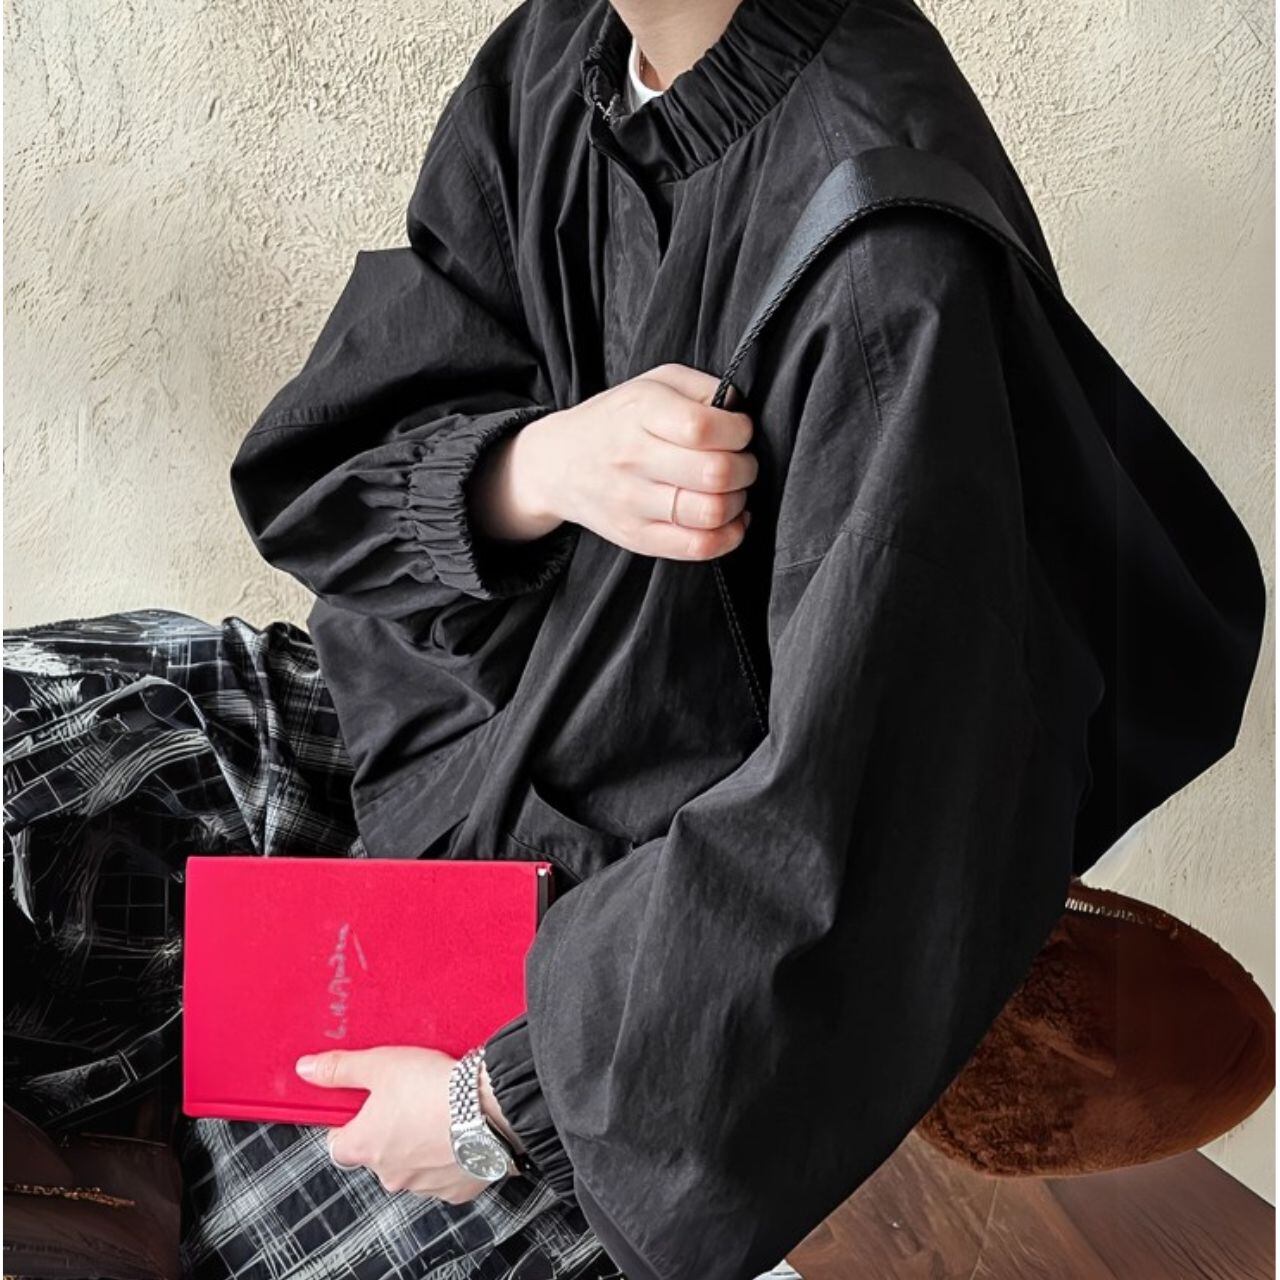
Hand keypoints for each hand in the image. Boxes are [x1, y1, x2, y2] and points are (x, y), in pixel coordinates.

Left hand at [295, 1046, 520, 1202]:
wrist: (489, 1110)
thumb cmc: (433, 1088)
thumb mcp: (381, 1065)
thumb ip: (341, 1069)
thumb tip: (306, 1069)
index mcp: (363, 1147)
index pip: (337, 1144)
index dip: (348, 1123)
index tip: (365, 1105)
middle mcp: (388, 1174)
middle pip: (377, 1155)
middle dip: (390, 1132)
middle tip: (409, 1100)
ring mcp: (422, 1186)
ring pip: (412, 1165)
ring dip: (420, 1145)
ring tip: (439, 1112)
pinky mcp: (455, 1191)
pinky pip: (445, 1174)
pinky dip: (449, 1157)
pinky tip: (460, 1131)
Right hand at [470, 364, 755, 559]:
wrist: (558, 463)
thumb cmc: (618, 420)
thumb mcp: (654, 383)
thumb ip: (702, 388)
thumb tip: (740, 414)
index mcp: (640, 412)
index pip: (704, 427)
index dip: (739, 431)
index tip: (740, 431)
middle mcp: (632, 458)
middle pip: (714, 473)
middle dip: (746, 468)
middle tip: (741, 462)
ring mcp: (632, 503)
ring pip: (711, 513)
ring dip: (738, 501)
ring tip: (732, 489)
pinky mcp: (637, 538)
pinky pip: (698, 547)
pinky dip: (729, 536)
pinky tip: (731, 518)